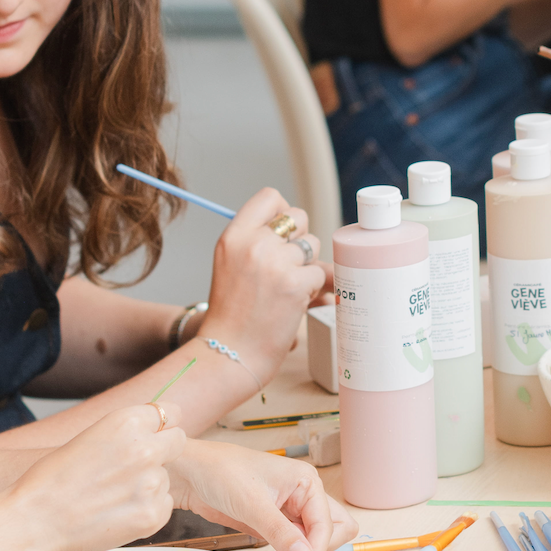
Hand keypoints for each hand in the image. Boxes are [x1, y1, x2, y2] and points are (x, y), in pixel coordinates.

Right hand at [6, 403, 185, 550]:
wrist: (36, 520)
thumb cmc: (53, 478)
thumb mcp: (91, 436)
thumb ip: (126, 432)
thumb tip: (155, 429)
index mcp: (127, 422)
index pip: (171, 412)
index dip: (161, 426)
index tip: (154, 434)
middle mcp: (145, 449)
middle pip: (178, 441)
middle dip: (163, 451)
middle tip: (135, 467)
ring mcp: (151, 484)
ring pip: (167, 477)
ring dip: (149, 484)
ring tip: (113, 495)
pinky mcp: (153, 515)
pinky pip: (164, 504)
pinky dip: (147, 509)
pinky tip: (118, 512)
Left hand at [166, 439, 356, 550]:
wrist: (190, 473)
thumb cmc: (220, 473)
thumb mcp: (251, 503)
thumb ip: (281, 532)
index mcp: (306, 481)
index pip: (331, 523)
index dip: (318, 546)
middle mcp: (304, 494)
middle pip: (336, 529)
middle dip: (322, 549)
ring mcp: (291, 509)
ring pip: (317, 539)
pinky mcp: (277, 522)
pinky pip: (297, 544)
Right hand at [203, 188, 329, 382]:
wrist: (228, 353)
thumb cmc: (231, 316)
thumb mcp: (229, 265)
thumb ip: (256, 243)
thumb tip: (299, 230)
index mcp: (233, 235)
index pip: (270, 197)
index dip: (283, 212)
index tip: (284, 233)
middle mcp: (254, 243)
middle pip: (298, 217)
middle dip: (301, 240)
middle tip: (289, 265)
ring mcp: (276, 263)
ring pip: (313, 246)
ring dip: (308, 266)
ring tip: (290, 289)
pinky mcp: (295, 284)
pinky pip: (322, 273)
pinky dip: (316, 289)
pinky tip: (299, 302)